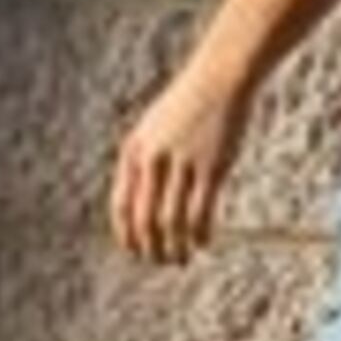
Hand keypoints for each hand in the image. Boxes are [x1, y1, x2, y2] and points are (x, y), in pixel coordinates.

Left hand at [109, 67, 253, 266]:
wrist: (219, 78)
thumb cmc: (187, 106)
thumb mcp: (153, 128)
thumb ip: (144, 162)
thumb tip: (142, 204)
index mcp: (133, 150)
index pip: (121, 206)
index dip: (126, 235)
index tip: (135, 251)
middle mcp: (153, 159)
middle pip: (144, 219)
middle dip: (150, 248)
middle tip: (160, 262)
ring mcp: (182, 162)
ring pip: (172, 221)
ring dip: (175, 247)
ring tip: (181, 259)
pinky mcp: (211, 167)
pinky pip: (201, 212)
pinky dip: (199, 234)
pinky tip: (202, 243)